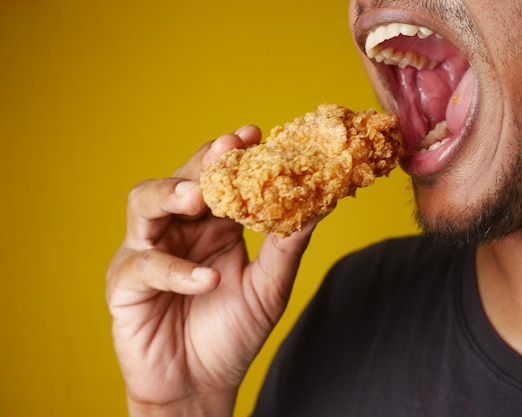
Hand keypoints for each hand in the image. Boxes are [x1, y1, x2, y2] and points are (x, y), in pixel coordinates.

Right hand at [106, 126, 318, 415]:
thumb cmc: (232, 333)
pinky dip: (175, 271)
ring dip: (170, 196)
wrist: (200, 385)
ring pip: (143, 205)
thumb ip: (286, 247)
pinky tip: (207, 280)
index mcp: (211, 226)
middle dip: (201, 162)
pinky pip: (144, 266)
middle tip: (227, 148)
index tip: (255, 133)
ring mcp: (146, 252)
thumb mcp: (268, 287)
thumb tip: (319, 205)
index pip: (217, 179)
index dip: (231, 156)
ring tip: (199, 197)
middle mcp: (177, 230)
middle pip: (179, 180)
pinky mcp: (125, 285)